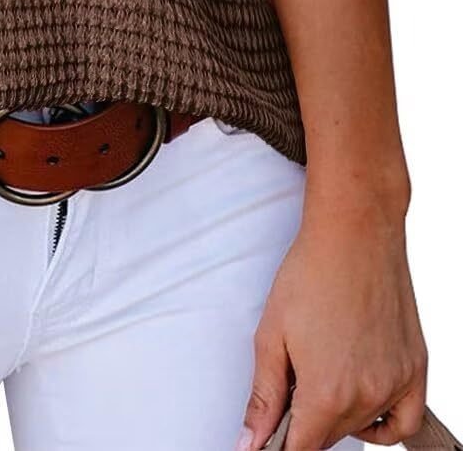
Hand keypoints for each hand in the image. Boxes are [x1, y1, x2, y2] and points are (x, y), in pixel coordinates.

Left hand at [237, 196, 427, 449]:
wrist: (355, 235)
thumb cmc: (309, 275)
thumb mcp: (270, 335)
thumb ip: (264, 397)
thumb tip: (250, 443)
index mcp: (326, 394)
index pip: (302, 449)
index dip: (281, 443)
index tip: (272, 433)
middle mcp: (366, 397)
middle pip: (330, 437)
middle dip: (307, 421)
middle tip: (296, 379)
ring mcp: (395, 385)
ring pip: (363, 426)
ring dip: (340, 415)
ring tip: (324, 371)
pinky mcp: (415, 369)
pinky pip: (404, 420)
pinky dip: (385, 422)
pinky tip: (364, 402)